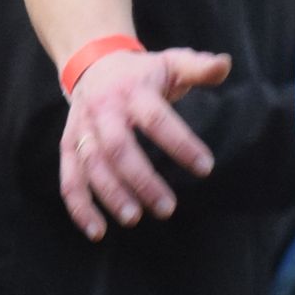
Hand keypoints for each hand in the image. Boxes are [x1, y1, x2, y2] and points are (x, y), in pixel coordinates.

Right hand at [57, 45, 229, 238]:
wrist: (94, 63)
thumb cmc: (142, 72)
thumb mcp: (171, 63)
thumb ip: (198, 67)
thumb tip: (225, 65)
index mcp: (132, 90)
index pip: (156, 119)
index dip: (180, 143)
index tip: (205, 167)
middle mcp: (103, 110)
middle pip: (117, 147)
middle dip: (141, 179)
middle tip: (167, 208)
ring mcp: (82, 129)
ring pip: (90, 165)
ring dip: (110, 195)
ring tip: (134, 219)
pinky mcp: (68, 146)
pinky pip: (69, 179)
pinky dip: (79, 207)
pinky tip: (97, 231)